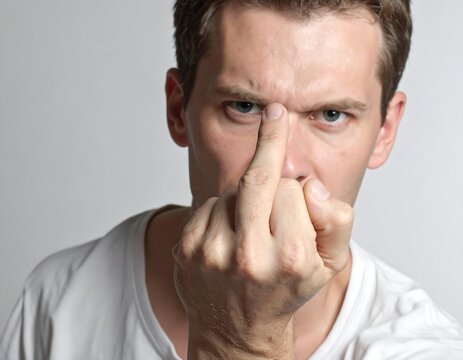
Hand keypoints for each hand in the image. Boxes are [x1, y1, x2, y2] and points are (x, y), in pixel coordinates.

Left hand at [174, 103, 352, 359]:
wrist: (238, 328)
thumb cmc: (286, 289)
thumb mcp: (329, 263)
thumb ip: (335, 219)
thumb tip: (308, 185)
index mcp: (290, 258)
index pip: (294, 190)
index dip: (297, 190)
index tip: (292, 145)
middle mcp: (248, 256)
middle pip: (257, 179)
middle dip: (269, 142)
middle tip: (275, 111)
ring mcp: (212, 253)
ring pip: (232, 191)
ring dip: (245, 196)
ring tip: (251, 225)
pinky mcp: (187, 249)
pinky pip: (209, 205)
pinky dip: (223, 209)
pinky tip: (229, 231)